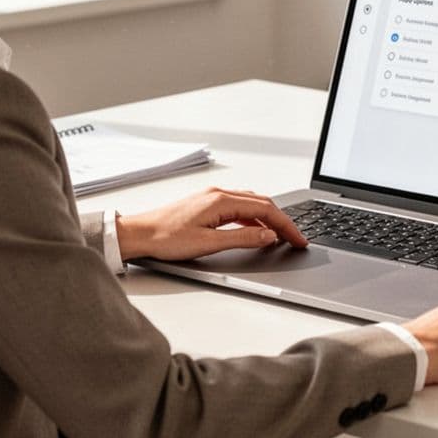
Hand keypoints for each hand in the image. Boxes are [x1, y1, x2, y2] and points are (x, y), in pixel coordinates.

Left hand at [117, 187, 306, 260]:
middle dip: (283, 220)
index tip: (299, 239)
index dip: (286, 225)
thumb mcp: (208, 243)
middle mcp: (218, 193)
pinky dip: (253, 218)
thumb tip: (268, 236)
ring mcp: (212, 197)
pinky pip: (238, 207)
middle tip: (296, 238)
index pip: (266, 209)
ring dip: (269, 218)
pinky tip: (255, 230)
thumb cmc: (165, 238)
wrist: (138, 234)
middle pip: (262, 202)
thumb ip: (243, 239)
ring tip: (280, 235)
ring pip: (251, 203)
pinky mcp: (206, 204)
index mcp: (221, 200)